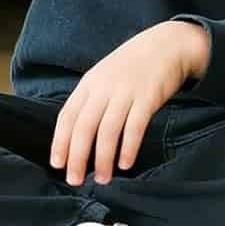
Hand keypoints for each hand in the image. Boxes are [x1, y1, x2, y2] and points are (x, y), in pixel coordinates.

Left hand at [51, 22, 209, 184]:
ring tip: (103, 179)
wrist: (167, 44)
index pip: (68, 116)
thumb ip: (92, 100)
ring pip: (108, 130)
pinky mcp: (148, 97)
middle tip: (75, 180)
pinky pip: (135, 127)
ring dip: (103, 159)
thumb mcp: (105, 76)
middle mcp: (104, 88)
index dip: (60, 142)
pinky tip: (125, 164)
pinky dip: (128, 147)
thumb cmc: (133, 66)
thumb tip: (77, 136)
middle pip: (84, 126)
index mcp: (90, 83)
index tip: (57, 164)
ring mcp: (126, 92)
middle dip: (77, 157)